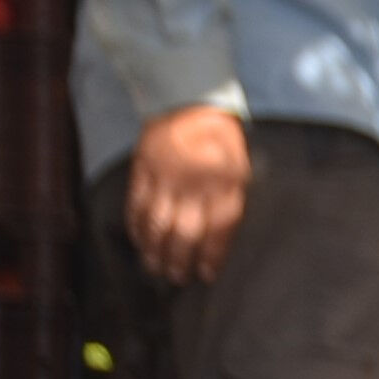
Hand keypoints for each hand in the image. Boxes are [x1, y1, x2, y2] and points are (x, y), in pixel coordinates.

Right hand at [128, 104, 249, 284]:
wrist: (190, 100)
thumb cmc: (222, 142)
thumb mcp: (241, 169)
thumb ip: (231, 202)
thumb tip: (220, 243)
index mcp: (226, 184)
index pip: (219, 231)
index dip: (211, 257)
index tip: (205, 275)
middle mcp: (196, 182)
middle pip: (185, 233)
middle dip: (179, 260)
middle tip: (176, 277)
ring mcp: (167, 175)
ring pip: (158, 222)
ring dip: (154, 249)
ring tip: (155, 267)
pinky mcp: (143, 167)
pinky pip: (137, 204)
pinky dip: (137, 226)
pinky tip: (139, 241)